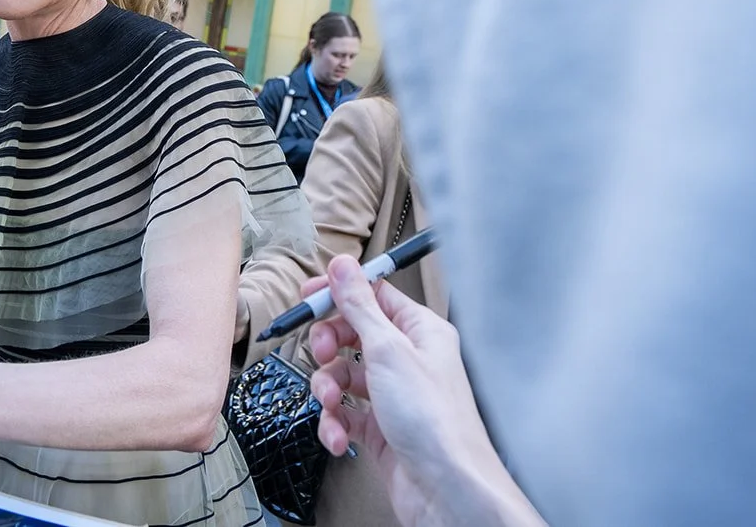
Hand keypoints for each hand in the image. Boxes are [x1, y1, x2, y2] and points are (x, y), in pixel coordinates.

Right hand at [307, 255, 542, 526]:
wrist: (446, 489)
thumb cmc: (434, 420)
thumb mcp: (388, 351)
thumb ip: (360, 306)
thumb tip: (344, 266)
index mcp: (419, 331)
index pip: (374, 296)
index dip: (340, 294)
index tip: (309, 296)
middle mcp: (407, 360)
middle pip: (352, 335)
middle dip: (330, 345)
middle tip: (323, 353)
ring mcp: (392, 395)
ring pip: (343, 376)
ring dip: (328, 389)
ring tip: (332, 403)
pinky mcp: (380, 428)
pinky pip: (345, 414)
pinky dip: (335, 423)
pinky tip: (338, 435)